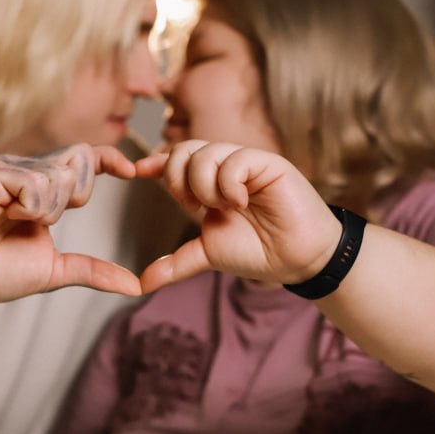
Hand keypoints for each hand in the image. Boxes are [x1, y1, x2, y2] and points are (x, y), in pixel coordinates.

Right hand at [0, 144, 140, 318]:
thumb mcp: (55, 270)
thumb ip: (93, 270)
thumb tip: (134, 285)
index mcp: (40, 185)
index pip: (83, 159)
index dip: (109, 159)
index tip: (133, 171)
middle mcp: (24, 168)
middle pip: (80, 160)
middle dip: (77, 196)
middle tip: (45, 221)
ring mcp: (6, 167)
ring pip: (60, 176)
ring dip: (47, 211)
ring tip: (14, 222)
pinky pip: (35, 183)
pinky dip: (30, 208)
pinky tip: (4, 217)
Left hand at [134, 140, 341, 291]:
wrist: (297, 259)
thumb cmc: (258, 252)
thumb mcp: (208, 254)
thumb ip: (176, 263)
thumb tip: (142, 283)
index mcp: (207, 186)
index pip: (177, 163)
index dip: (156, 163)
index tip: (138, 171)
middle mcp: (224, 170)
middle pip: (185, 150)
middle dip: (178, 177)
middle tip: (193, 205)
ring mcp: (246, 163)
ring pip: (206, 152)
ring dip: (205, 184)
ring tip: (225, 208)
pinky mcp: (267, 163)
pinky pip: (235, 159)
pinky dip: (229, 183)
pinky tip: (240, 202)